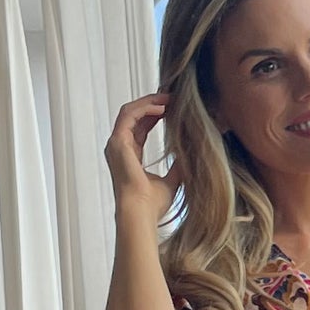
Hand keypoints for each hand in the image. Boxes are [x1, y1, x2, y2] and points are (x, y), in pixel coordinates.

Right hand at [105, 93, 175, 230]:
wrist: (141, 212)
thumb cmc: (153, 204)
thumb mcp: (173, 179)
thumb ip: (179, 164)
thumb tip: (193, 152)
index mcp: (130, 156)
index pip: (141, 128)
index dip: (155, 115)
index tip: (173, 108)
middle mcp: (119, 148)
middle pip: (134, 116)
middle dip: (152, 104)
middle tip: (172, 97)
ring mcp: (116, 144)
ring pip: (129, 111)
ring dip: (149, 102)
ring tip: (168, 97)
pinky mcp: (117, 142)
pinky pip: (129, 115)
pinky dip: (145, 107)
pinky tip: (162, 106)